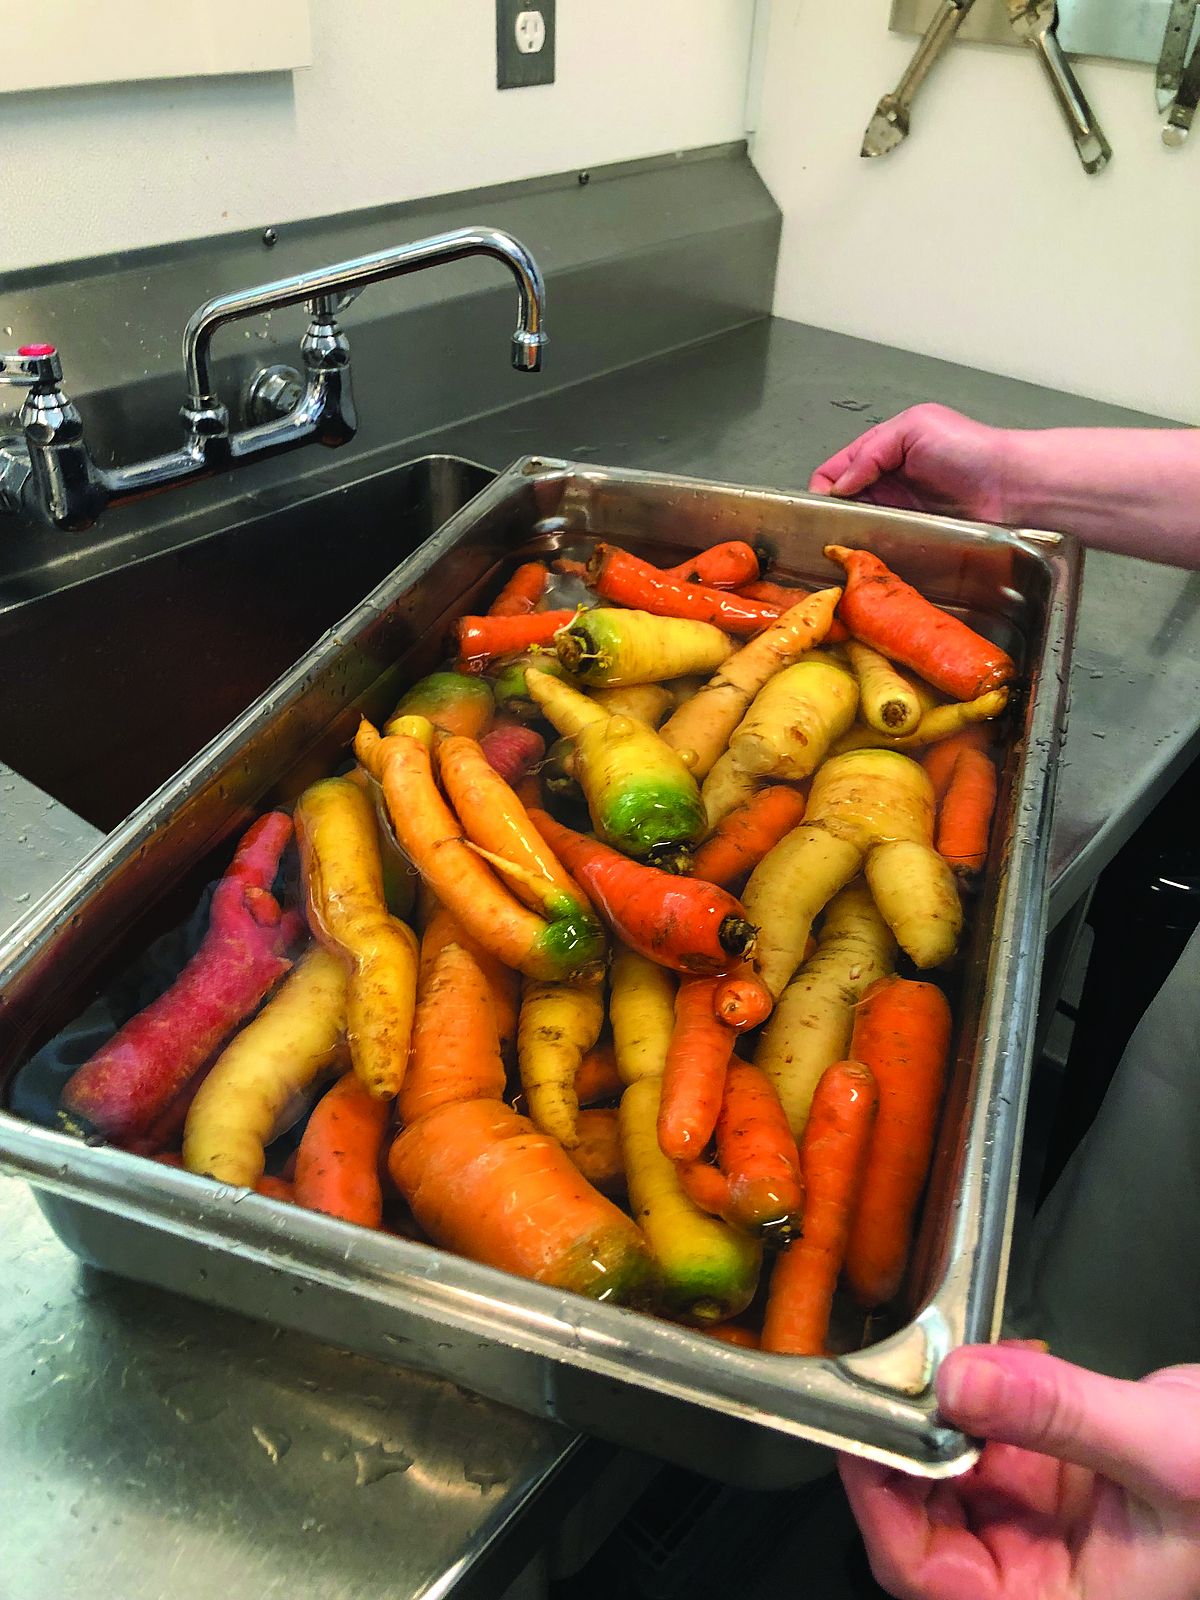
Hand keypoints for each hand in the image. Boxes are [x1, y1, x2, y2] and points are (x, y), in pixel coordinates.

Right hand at [809, 404, 1013, 524]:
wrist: (1010, 487)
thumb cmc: (968, 449)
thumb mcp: (913, 428)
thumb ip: (871, 451)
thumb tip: (838, 486)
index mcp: (884, 447)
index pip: (836, 467)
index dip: (822, 486)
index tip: (817, 507)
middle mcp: (887, 478)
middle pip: (842, 498)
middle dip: (830, 511)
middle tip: (825, 531)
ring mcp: (899, 508)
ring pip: (858, 521)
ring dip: (849, 530)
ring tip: (841, 544)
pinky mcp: (913, 532)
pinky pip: (881, 539)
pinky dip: (870, 544)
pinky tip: (865, 550)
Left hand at [839, 1344, 1199, 1599]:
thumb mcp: (1159, 1448)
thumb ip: (1060, 1416)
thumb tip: (957, 1382)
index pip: (922, 1570)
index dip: (880, 1503)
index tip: (865, 1429)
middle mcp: (1030, 1569)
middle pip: (919, 1516)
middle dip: (906, 1440)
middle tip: (903, 1369)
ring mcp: (1032, 1520)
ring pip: (944, 1465)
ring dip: (941, 1406)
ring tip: (961, 1351)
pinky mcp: (1041, 1474)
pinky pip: (982, 1432)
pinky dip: (984, 1389)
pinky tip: (1012, 1358)